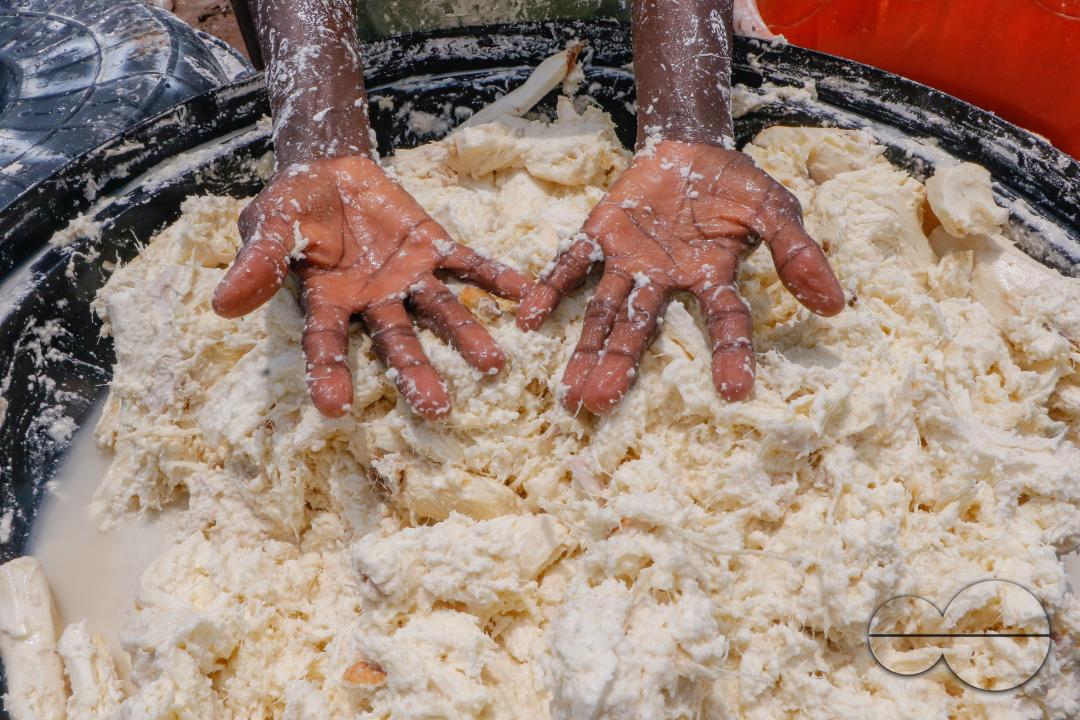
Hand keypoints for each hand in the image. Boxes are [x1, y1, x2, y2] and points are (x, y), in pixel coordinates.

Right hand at [213, 155, 532, 419]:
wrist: (328, 171)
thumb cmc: (290, 207)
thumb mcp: (267, 225)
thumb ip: (257, 262)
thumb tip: (223, 306)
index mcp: (328, 304)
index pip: (327, 345)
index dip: (330, 374)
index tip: (334, 409)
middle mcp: (374, 303)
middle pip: (396, 343)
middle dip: (415, 374)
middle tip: (437, 409)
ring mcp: (408, 278)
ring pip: (441, 312)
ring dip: (467, 338)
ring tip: (494, 365)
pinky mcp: (434, 248)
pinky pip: (468, 264)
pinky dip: (496, 278)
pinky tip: (527, 293)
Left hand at [517, 140, 844, 413]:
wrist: (690, 148)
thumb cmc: (735, 186)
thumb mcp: (775, 210)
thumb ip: (797, 253)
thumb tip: (835, 306)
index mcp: (710, 279)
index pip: (724, 321)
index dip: (731, 354)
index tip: (735, 391)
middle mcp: (665, 282)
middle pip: (641, 332)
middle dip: (620, 368)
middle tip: (599, 407)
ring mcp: (629, 262)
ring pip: (604, 311)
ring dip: (584, 349)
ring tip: (568, 393)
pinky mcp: (599, 236)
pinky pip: (571, 264)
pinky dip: (550, 289)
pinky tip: (528, 317)